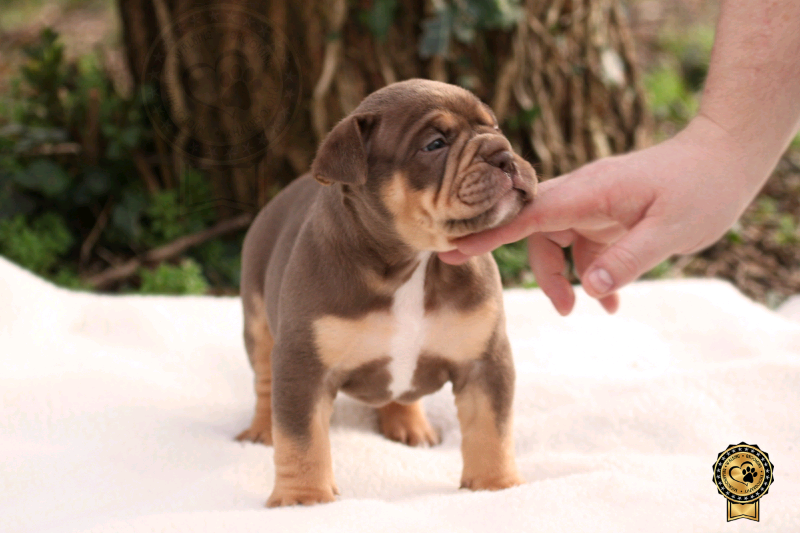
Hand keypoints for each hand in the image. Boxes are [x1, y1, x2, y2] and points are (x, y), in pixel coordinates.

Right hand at [439, 116, 762, 314]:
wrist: (726, 158)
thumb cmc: (702, 187)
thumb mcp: (671, 230)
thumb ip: (628, 259)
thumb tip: (587, 289)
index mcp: (588, 192)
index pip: (525, 213)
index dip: (487, 232)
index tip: (451, 247)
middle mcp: (583, 196)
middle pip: (537, 234)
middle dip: (546, 274)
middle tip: (567, 310)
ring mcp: (593, 206)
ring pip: (558, 244)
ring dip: (571, 279)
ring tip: (598, 308)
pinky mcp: (606, 216)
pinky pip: (585, 248)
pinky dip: (594, 275)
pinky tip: (615, 302)